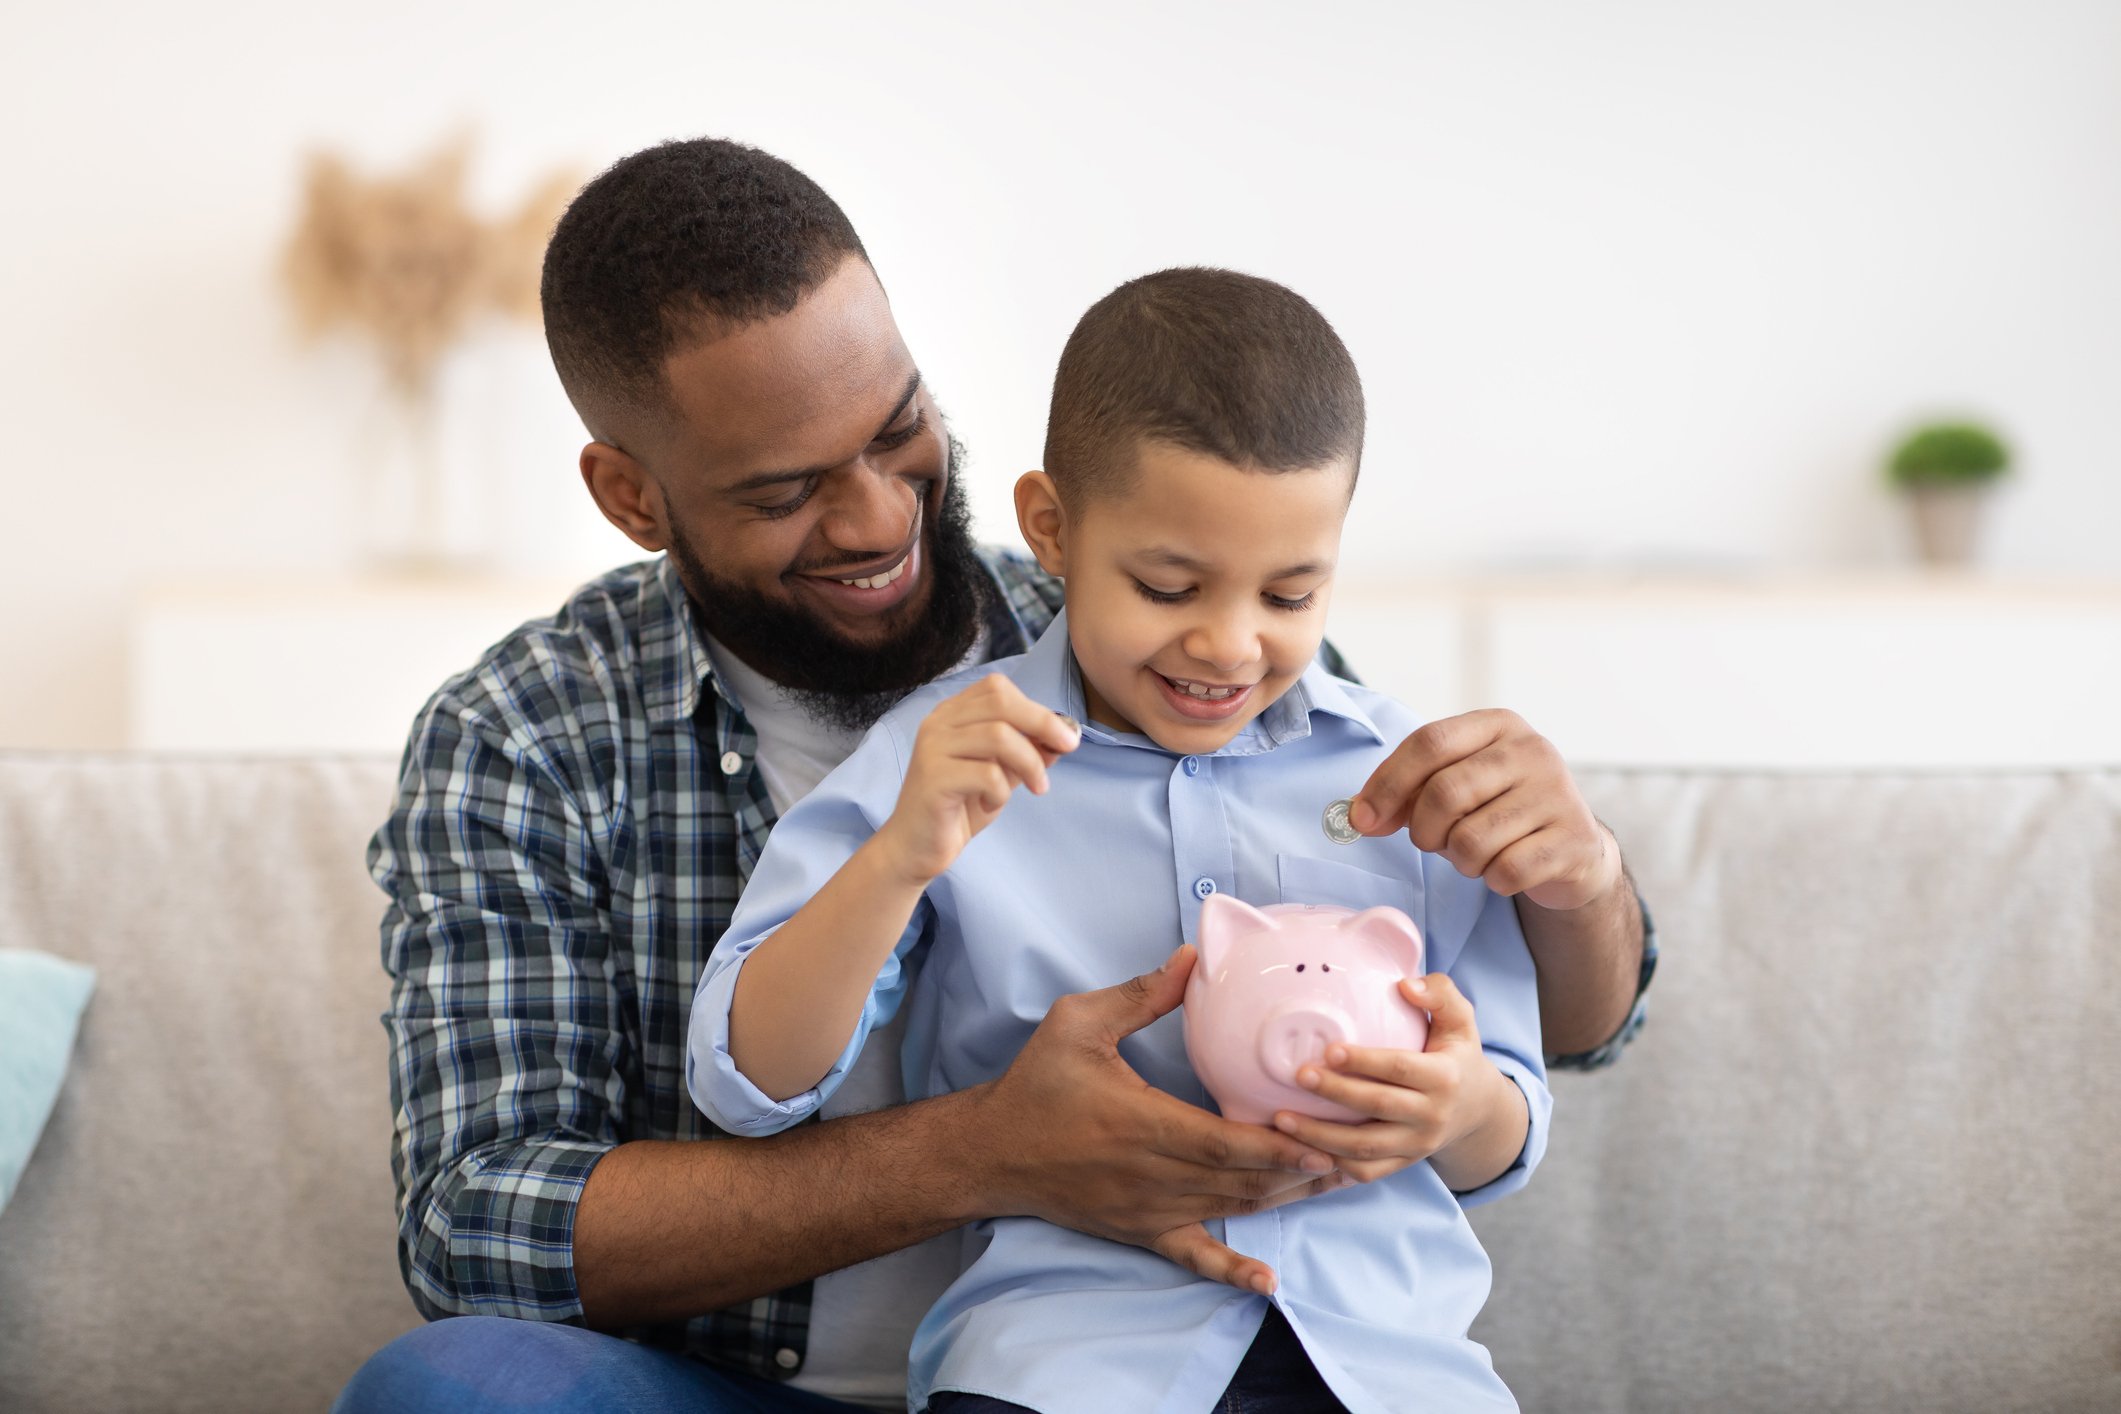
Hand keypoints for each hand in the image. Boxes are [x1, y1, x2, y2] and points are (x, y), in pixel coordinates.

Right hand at [874, 675, 1079, 885]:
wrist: (915, 848)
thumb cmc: (959, 808)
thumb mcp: (1001, 774)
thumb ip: (1027, 751)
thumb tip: (1065, 735)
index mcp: (952, 714)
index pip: (998, 689)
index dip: (1037, 708)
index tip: (1064, 736)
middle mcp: (938, 723)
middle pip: (1001, 702)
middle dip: (1043, 723)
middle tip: (1068, 748)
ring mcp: (932, 747)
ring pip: (998, 736)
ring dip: (1030, 763)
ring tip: (1037, 788)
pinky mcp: (932, 778)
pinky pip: (986, 774)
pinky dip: (1001, 792)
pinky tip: (990, 805)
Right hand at [968, 946, 1347, 1295]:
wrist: (992, 1152)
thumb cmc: (1036, 1083)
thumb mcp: (1078, 1023)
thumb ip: (1140, 995)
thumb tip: (1192, 957)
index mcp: (1142, 1123)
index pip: (1224, 1142)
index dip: (1277, 1144)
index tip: (1322, 1135)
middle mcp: (1151, 1175)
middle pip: (1241, 1179)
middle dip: (1300, 1170)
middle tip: (1353, 1154)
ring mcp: (1147, 1209)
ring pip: (1230, 1211)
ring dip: (1284, 1200)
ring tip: (1335, 1185)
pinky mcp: (1139, 1231)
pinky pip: (1192, 1256)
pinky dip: (1232, 1271)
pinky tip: (1268, 1281)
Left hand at [1270, 973, 1524, 1190]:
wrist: (1478, 1111)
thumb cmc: (1457, 1054)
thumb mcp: (1460, 1020)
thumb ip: (1439, 993)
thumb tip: (1404, 985)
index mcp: (1444, 1077)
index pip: (1400, 1068)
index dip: (1365, 1061)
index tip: (1329, 1050)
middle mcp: (1432, 1116)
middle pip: (1378, 1107)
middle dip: (1335, 1094)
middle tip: (1299, 1076)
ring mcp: (1417, 1145)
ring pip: (1365, 1148)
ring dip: (1321, 1137)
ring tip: (1282, 1120)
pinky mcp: (1403, 1164)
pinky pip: (1365, 1172)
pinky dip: (1332, 1164)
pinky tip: (1298, 1149)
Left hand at [1352, 708, 1619, 912]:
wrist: (1572, 847)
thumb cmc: (1498, 810)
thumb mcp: (1456, 785)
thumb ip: (1407, 792)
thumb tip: (1360, 816)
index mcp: (1497, 725)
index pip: (1429, 742)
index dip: (1388, 783)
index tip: (1363, 820)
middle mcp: (1532, 750)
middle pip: (1445, 793)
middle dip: (1424, 831)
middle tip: (1432, 842)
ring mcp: (1558, 793)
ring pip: (1472, 840)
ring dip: (1460, 860)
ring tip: (1476, 853)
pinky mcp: (1574, 839)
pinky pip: (1506, 871)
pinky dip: (1493, 880)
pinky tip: (1504, 868)